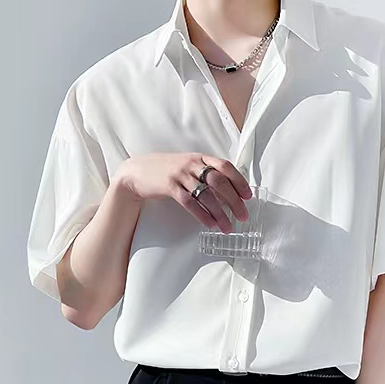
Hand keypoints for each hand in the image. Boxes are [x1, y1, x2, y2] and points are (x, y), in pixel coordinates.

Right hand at [114, 152, 252, 232]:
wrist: (136, 171)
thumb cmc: (165, 170)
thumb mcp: (187, 166)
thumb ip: (205, 173)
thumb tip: (228, 190)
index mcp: (199, 157)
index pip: (225, 166)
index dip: (239, 181)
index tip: (248, 196)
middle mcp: (192, 164)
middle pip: (220, 182)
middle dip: (234, 200)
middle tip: (243, 215)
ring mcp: (180, 174)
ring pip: (206, 194)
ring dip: (220, 212)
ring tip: (228, 226)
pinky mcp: (169, 186)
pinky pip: (190, 202)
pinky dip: (203, 215)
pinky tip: (210, 224)